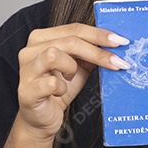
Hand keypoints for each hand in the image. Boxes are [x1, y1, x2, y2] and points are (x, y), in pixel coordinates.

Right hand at [15, 23, 129, 140]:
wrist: (41, 119)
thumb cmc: (58, 89)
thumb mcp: (78, 67)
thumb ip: (91, 53)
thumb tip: (115, 44)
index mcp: (42, 38)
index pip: (74, 29)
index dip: (99, 34)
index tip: (121, 41)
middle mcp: (30, 50)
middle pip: (69, 40)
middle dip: (97, 51)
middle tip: (119, 61)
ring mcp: (27, 70)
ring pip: (54, 54)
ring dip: (72, 67)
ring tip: (71, 77)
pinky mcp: (27, 90)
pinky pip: (51, 83)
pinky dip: (62, 87)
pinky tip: (60, 92)